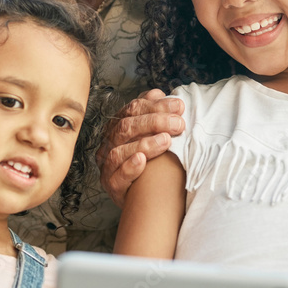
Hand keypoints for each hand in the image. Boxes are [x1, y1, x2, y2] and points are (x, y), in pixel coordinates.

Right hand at [98, 90, 184, 206]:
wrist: (141, 195)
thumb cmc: (147, 159)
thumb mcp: (149, 132)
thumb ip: (151, 112)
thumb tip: (158, 92)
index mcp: (118, 125)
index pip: (133, 109)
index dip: (156, 106)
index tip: (178, 106)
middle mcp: (110, 143)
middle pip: (126, 127)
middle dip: (154, 122)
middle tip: (178, 124)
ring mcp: (108, 164)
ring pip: (119, 151)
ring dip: (144, 144)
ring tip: (166, 141)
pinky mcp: (111, 185)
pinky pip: (116, 176)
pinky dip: (129, 167)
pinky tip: (142, 161)